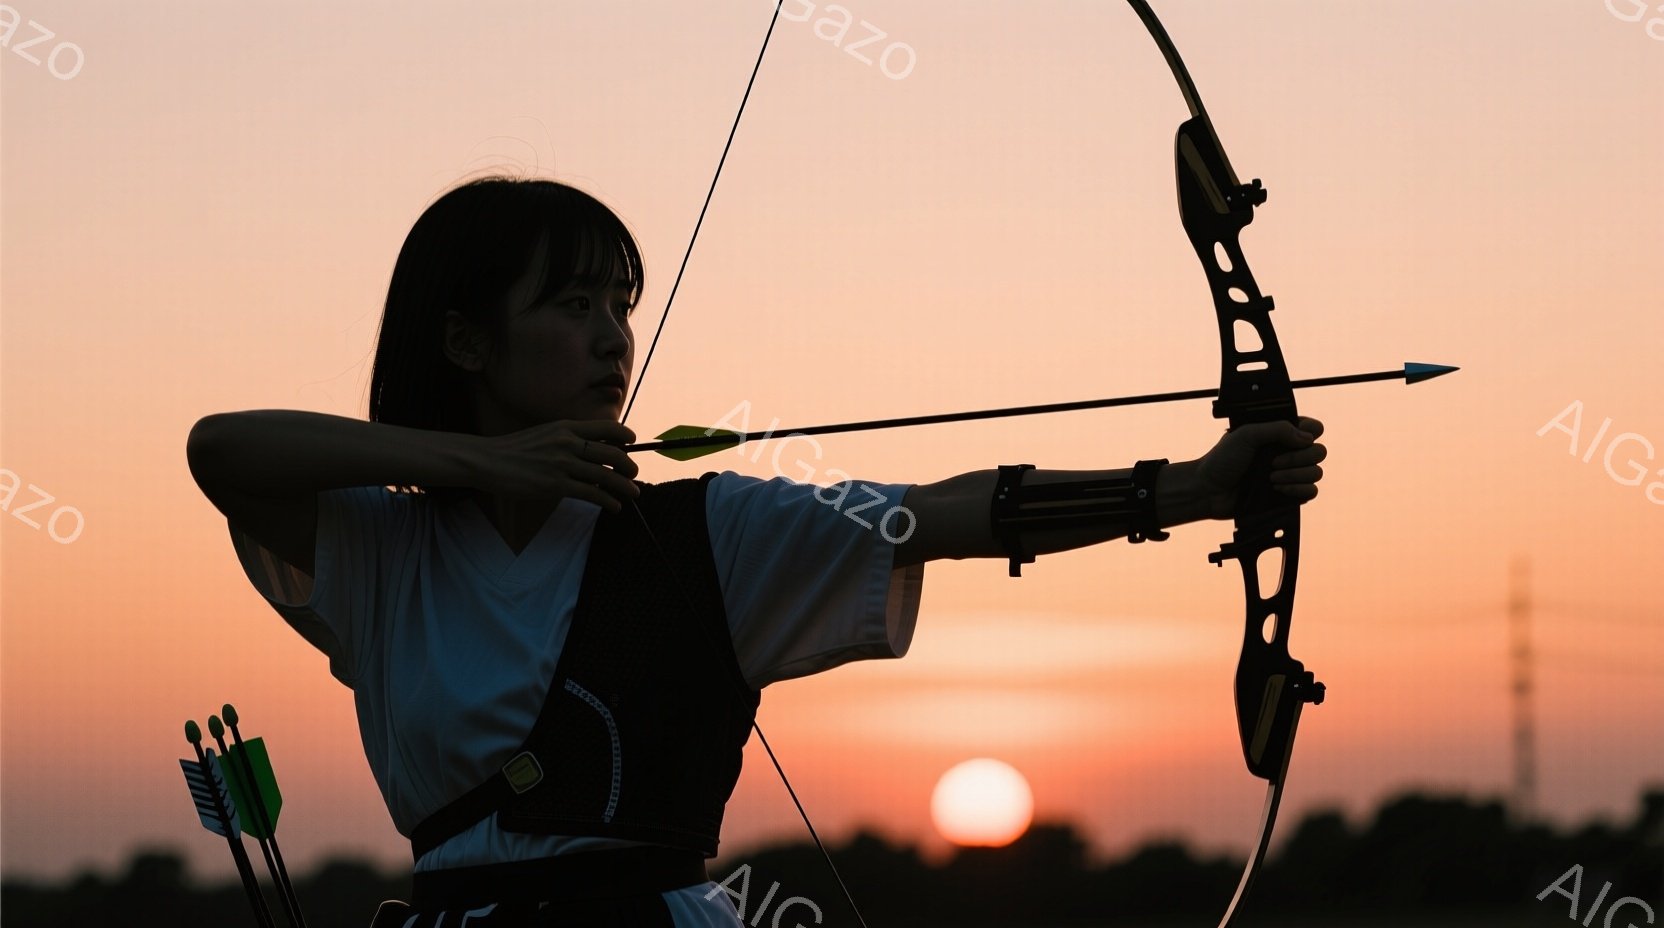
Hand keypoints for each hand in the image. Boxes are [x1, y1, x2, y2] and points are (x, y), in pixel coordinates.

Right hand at [477, 420, 641, 512]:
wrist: (488, 461)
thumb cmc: (515, 449)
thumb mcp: (546, 433)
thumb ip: (568, 438)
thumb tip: (592, 449)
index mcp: (566, 427)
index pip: (607, 427)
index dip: (625, 435)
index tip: (633, 442)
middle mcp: (568, 443)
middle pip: (612, 453)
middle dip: (629, 465)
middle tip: (634, 473)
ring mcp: (562, 464)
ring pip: (605, 475)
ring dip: (624, 486)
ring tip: (633, 492)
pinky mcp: (556, 485)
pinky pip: (591, 494)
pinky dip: (607, 501)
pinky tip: (614, 506)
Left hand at [1191, 416, 1325, 518]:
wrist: (1209, 491)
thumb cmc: (1222, 460)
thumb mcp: (1246, 435)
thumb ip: (1277, 429)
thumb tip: (1307, 437)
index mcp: (1280, 434)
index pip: (1313, 428)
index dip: (1311, 431)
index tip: (1296, 438)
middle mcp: (1288, 452)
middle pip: (1319, 452)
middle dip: (1298, 457)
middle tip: (1272, 462)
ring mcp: (1290, 474)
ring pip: (1316, 472)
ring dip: (1295, 475)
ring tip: (1270, 477)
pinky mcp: (1289, 494)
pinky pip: (1312, 491)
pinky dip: (1298, 489)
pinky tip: (1277, 488)